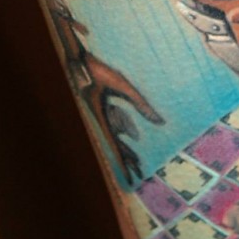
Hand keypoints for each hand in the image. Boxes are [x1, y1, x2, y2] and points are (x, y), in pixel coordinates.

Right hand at [80, 53, 163, 184]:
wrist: (77, 59)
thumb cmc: (99, 70)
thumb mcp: (123, 86)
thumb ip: (141, 103)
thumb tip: (160, 122)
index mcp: (101, 119)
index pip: (115, 147)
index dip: (123, 164)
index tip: (130, 179)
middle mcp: (99, 121)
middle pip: (116, 146)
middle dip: (128, 161)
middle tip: (138, 177)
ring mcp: (99, 116)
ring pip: (115, 138)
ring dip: (126, 150)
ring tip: (137, 163)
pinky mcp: (100, 108)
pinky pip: (113, 126)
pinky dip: (122, 135)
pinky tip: (129, 139)